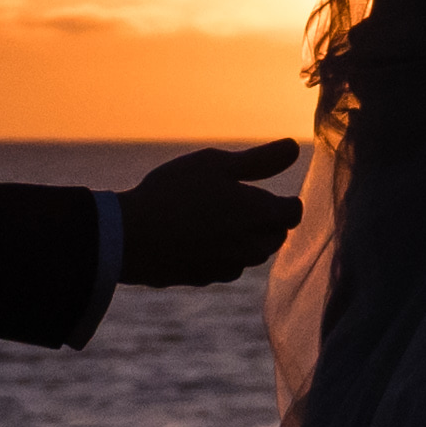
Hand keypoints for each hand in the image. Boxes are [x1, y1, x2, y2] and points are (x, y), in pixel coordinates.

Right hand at [117, 138, 304, 291]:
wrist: (131, 237)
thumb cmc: (175, 192)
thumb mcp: (217, 163)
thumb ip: (260, 160)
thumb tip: (294, 148)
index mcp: (261, 215)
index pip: (294, 212)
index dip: (284, 199)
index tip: (265, 188)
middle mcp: (253, 246)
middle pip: (276, 235)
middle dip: (266, 220)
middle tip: (236, 199)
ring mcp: (230, 267)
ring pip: (252, 253)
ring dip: (246, 237)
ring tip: (216, 217)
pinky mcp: (207, 278)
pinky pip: (227, 265)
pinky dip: (222, 253)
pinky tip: (197, 237)